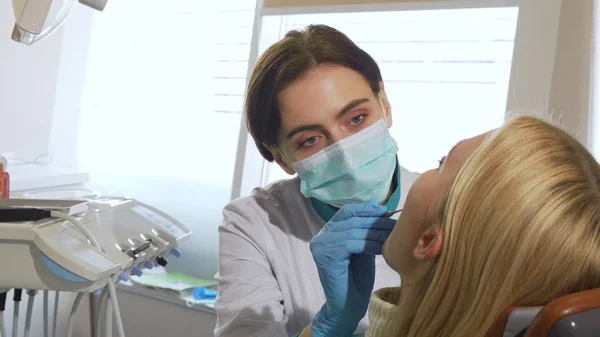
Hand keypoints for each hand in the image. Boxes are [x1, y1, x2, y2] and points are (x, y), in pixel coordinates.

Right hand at [310, 200, 395, 336]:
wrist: (347, 307)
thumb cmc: (356, 279)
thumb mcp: (363, 248)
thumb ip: (365, 230)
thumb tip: (376, 204)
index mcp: (328, 231)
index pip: (347, 212)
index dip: (366, 209)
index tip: (386, 212)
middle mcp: (321, 236)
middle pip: (351, 220)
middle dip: (375, 222)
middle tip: (395, 225)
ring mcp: (321, 245)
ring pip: (352, 231)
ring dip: (375, 233)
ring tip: (392, 236)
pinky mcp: (325, 256)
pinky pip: (350, 243)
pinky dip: (368, 244)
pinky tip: (382, 249)